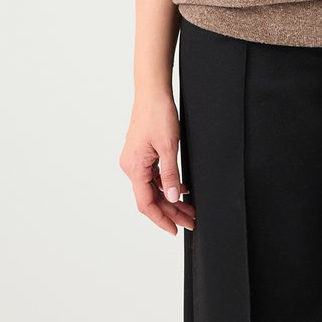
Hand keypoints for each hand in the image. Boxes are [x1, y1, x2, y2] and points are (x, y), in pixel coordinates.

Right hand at [119, 90, 195, 234]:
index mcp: (134, 167)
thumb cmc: (158, 114)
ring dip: (170, 199)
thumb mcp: (169, 146)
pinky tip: (181, 188)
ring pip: (152, 188)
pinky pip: (153, 176)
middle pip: (151, 197)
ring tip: (189, 208)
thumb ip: (170, 174)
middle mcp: (131, 166)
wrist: (152, 92)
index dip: (162, 219)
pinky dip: (166, 184)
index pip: (146, 203)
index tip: (175, 230)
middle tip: (190, 220)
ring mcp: (135, 160)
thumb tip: (171, 197)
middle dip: (171, 211)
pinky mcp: (141, 153)